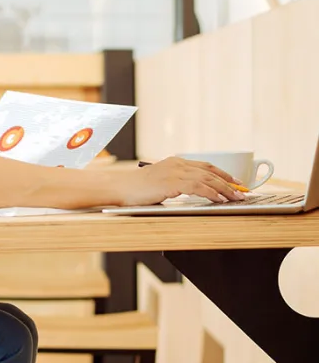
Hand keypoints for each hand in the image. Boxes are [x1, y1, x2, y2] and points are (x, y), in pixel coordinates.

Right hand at [113, 157, 246, 206]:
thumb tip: (194, 193)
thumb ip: (176, 185)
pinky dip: (211, 193)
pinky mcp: (171, 182)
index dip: (223, 174)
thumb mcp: (160, 183)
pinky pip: (198, 187)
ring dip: (225, 189)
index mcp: (176, 163)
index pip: (206, 166)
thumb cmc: (137, 189)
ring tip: (236, 198)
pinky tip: (219, 199)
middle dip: (229, 182)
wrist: (120, 188)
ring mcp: (175, 172)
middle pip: (210, 171)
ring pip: (207, 178)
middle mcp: (178, 164)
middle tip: (243, 192)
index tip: (236, 182)